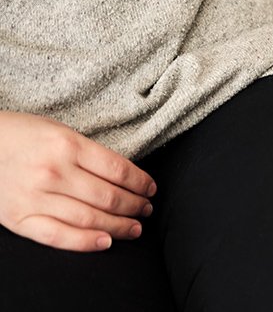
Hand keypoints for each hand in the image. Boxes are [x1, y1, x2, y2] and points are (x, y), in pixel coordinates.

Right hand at [0, 110, 155, 251]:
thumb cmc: (25, 135)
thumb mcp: (62, 132)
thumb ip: (90, 154)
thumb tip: (125, 177)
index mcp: (67, 145)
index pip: (118, 170)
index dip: (141, 183)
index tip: (151, 189)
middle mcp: (53, 172)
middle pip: (107, 197)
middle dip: (134, 206)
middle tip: (147, 209)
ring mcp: (35, 197)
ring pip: (88, 218)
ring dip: (118, 226)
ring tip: (134, 228)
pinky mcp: (19, 219)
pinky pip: (57, 236)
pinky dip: (85, 242)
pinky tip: (105, 242)